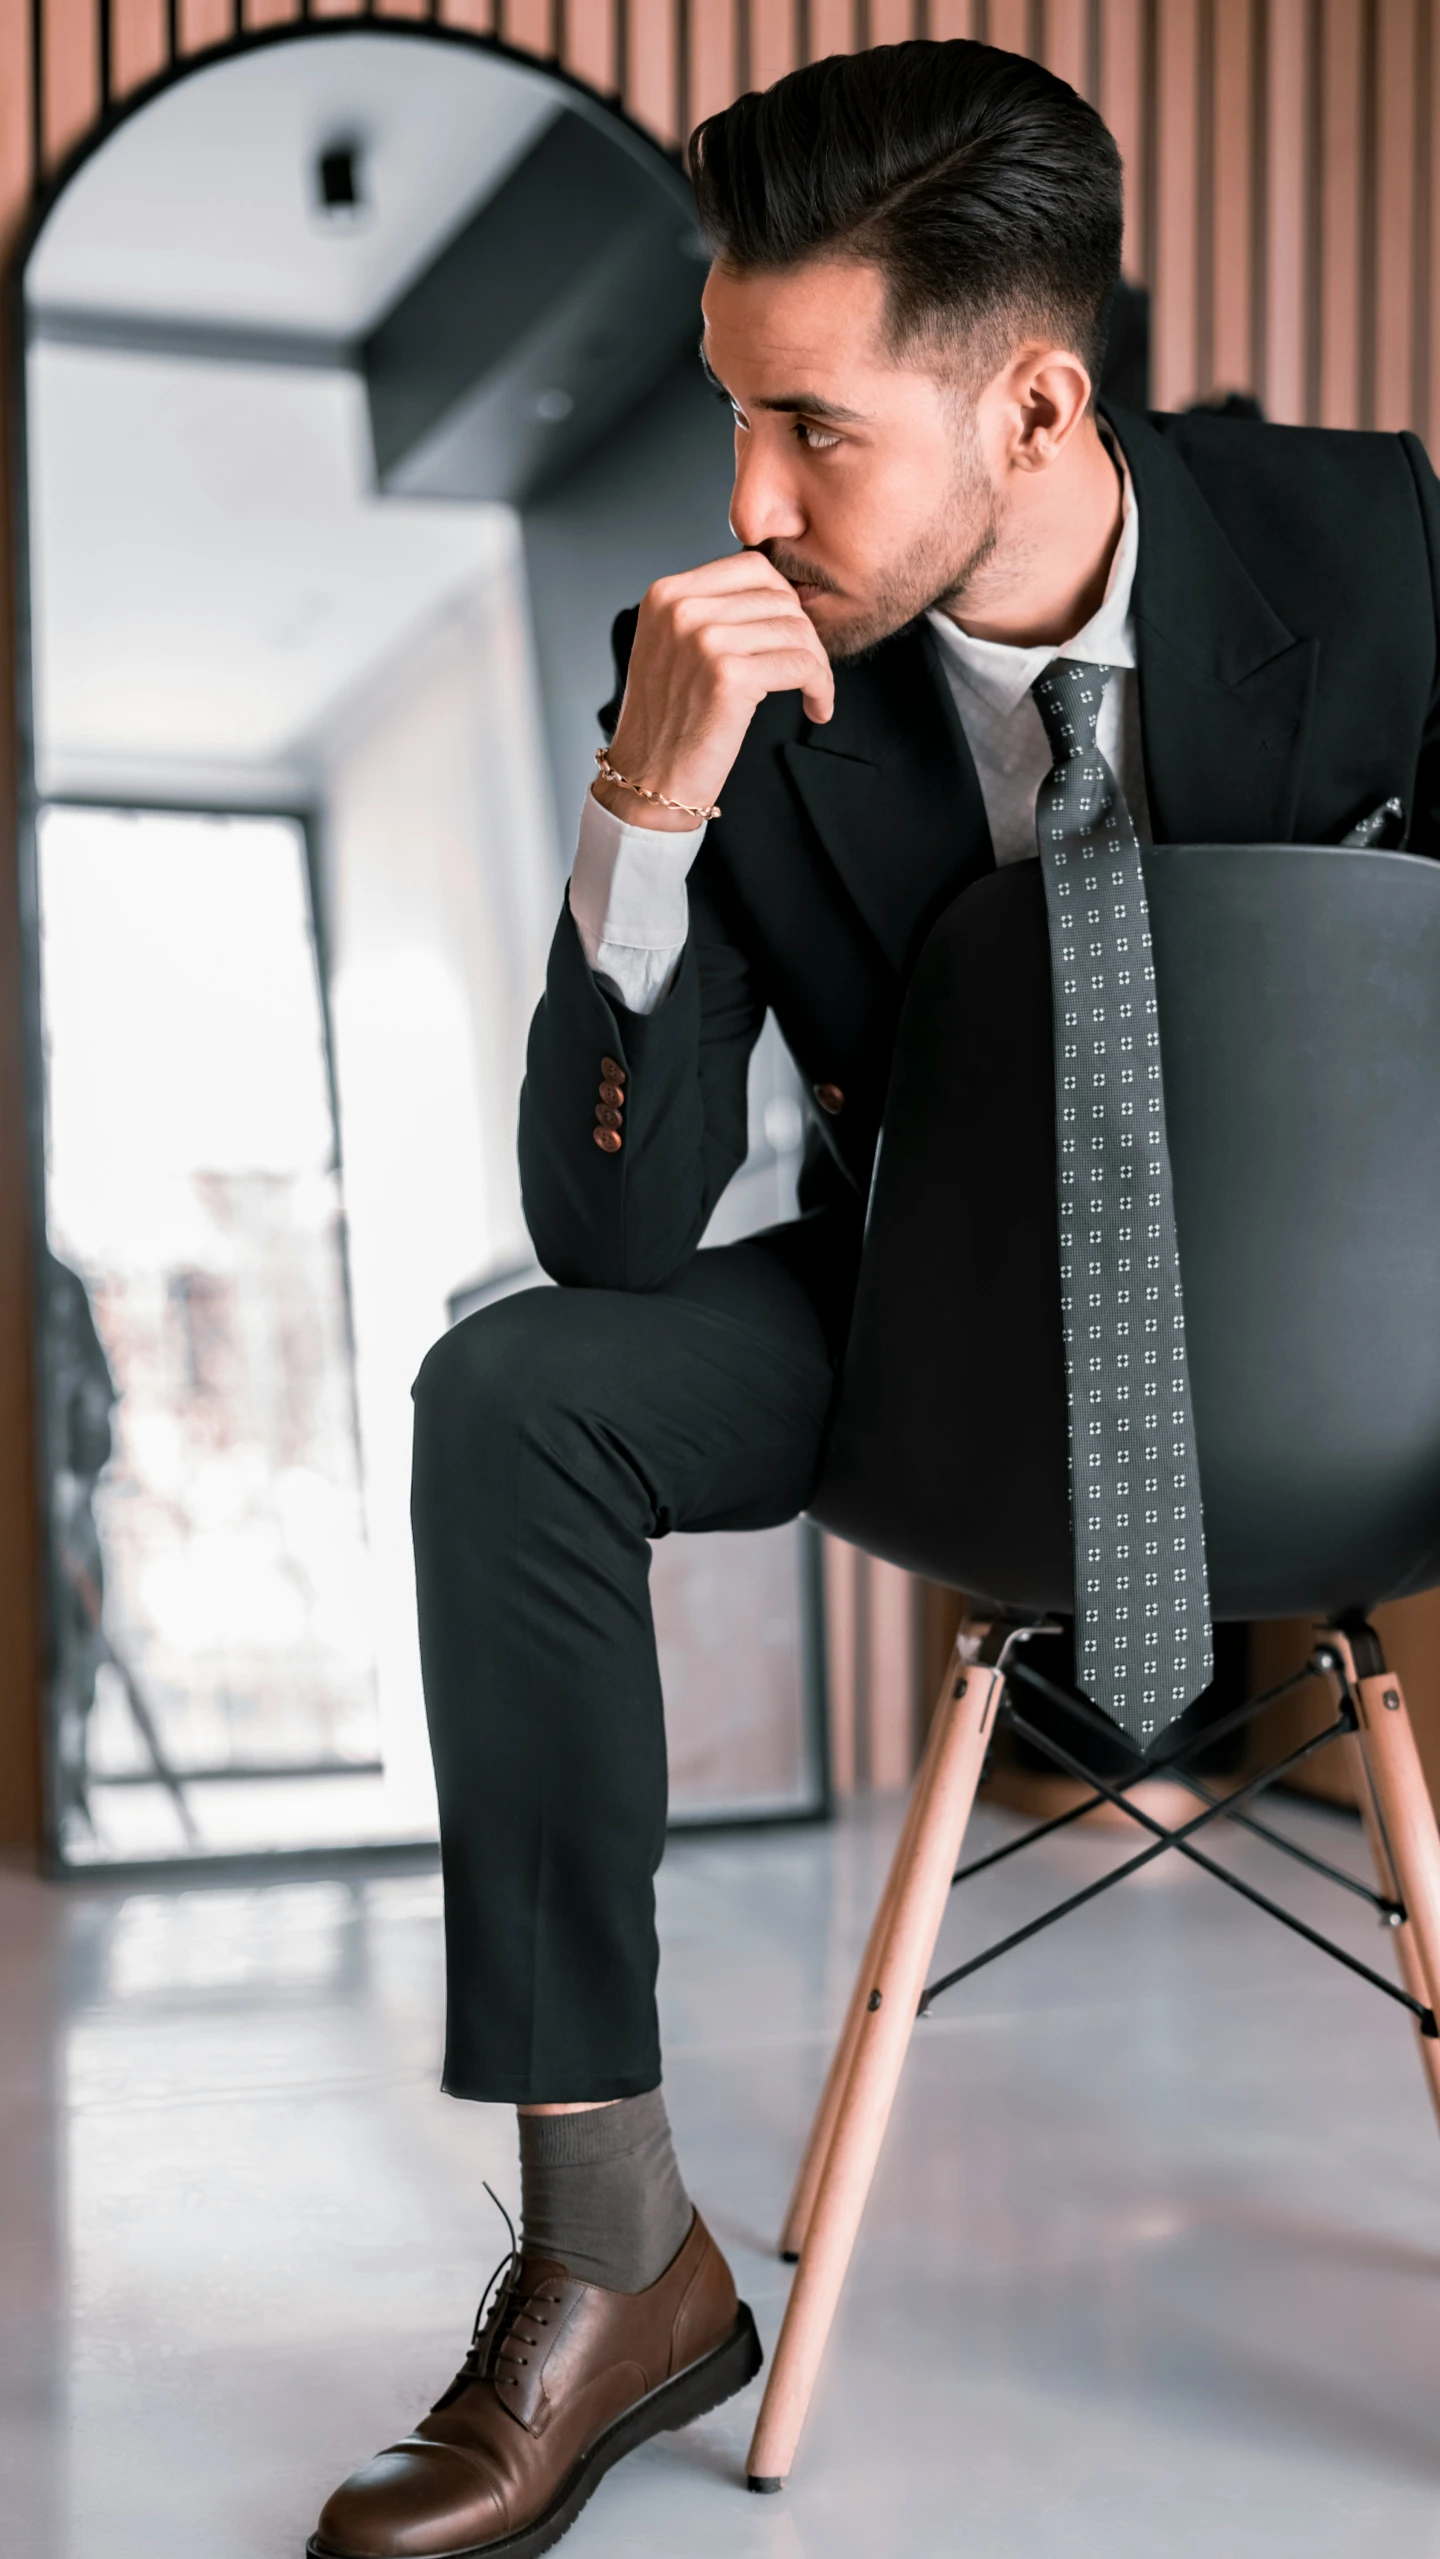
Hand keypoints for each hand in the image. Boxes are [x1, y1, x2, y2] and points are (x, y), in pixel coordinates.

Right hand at [594, 551, 834, 832]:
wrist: (650, 780)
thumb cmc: (668, 722)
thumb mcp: (673, 647)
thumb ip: (712, 611)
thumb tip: (779, 594)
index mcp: (667, 595)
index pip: (753, 567)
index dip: (785, 600)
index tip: (791, 634)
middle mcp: (681, 609)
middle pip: (779, 597)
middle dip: (805, 635)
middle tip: (808, 669)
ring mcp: (704, 640)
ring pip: (796, 631)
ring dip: (817, 665)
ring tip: (813, 691)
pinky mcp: (729, 676)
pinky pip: (802, 666)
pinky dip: (821, 687)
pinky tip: (817, 707)